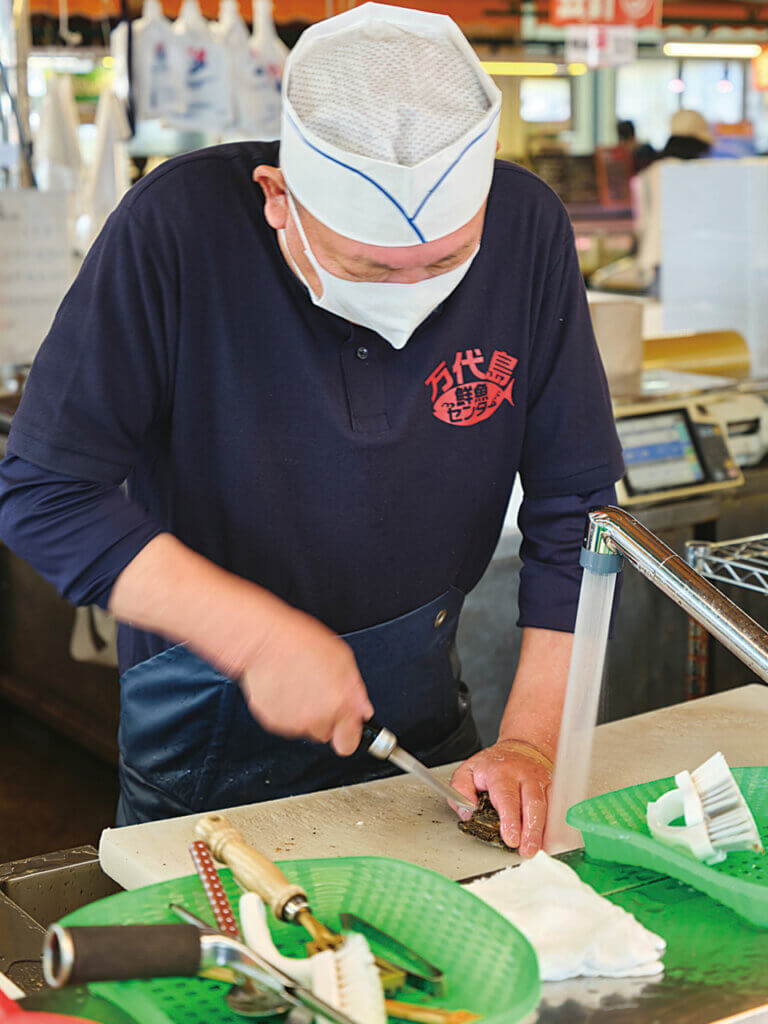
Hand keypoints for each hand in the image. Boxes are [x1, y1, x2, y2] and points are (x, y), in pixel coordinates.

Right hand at [240, 604, 373, 755]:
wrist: (264, 642)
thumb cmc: (300, 643)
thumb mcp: (342, 657)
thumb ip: (355, 689)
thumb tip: (363, 710)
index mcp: (341, 703)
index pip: (349, 744)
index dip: (347, 733)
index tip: (346, 726)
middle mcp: (318, 717)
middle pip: (325, 734)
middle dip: (325, 718)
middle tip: (317, 693)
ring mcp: (293, 723)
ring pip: (304, 727)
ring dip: (303, 713)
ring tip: (298, 684)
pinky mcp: (272, 721)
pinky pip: (283, 722)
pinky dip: (284, 710)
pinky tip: (284, 687)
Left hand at [450, 740, 552, 856]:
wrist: (521, 748)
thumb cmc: (493, 765)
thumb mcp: (468, 771)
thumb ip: (461, 791)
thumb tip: (468, 813)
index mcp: (501, 772)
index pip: (507, 796)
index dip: (510, 819)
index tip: (511, 838)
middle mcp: (525, 776)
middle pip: (533, 802)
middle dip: (532, 829)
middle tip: (527, 850)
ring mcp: (542, 782)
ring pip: (549, 806)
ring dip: (545, 830)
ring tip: (540, 849)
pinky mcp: (553, 788)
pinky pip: (558, 808)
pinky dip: (555, 826)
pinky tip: (550, 841)